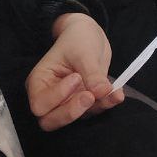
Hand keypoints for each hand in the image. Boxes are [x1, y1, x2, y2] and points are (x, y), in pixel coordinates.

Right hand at [27, 13, 123, 131]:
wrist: (90, 35)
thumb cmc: (77, 38)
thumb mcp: (83, 51)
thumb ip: (91, 73)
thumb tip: (102, 92)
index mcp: (40, 81)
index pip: (40, 104)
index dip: (57, 97)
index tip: (75, 78)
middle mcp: (51, 96)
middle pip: (51, 121)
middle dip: (72, 112)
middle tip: (89, 96)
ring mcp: (68, 101)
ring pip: (76, 119)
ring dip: (93, 108)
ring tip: (108, 90)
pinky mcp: (84, 102)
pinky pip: (94, 110)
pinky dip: (106, 104)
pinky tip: (116, 94)